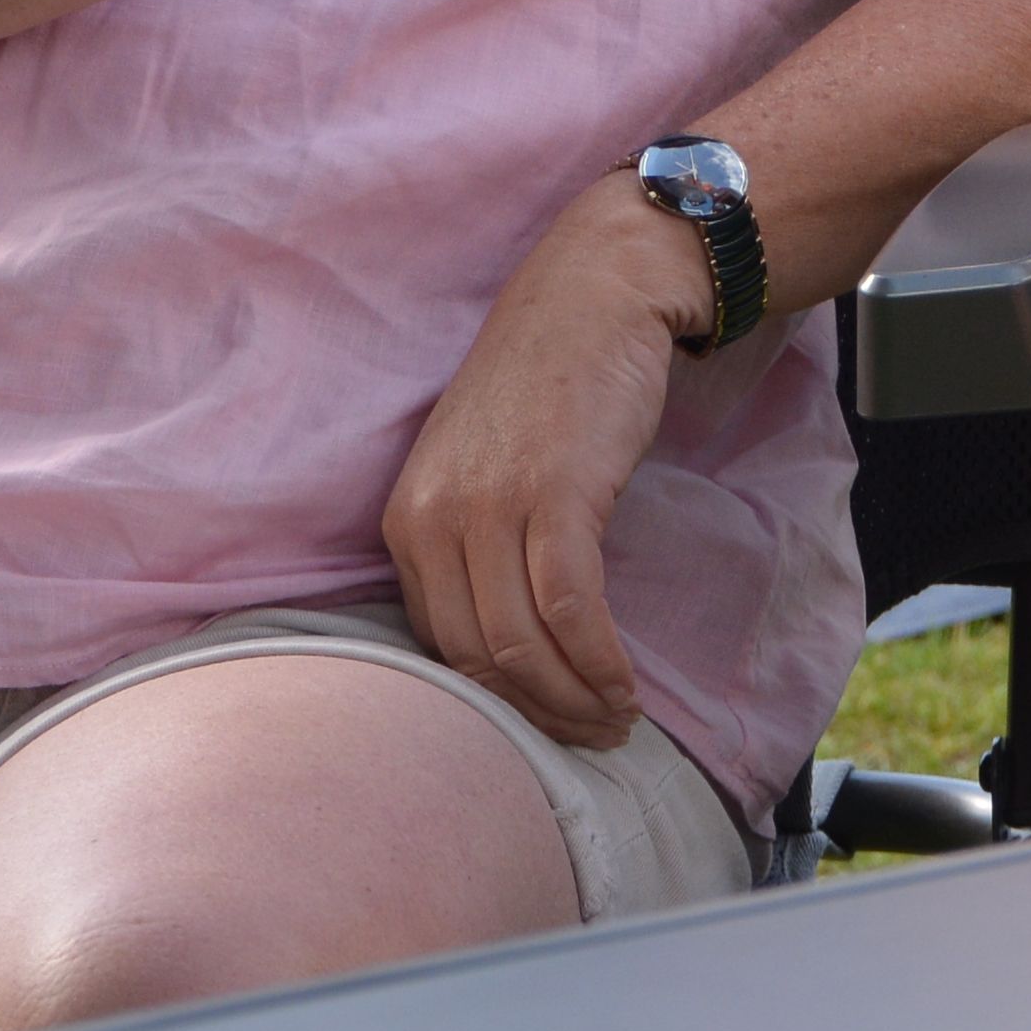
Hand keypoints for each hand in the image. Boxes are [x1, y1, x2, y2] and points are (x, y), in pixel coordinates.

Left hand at [384, 177, 709, 745]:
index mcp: (406, 519)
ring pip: (521, 646)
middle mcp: (433, 517)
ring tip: (615, 720)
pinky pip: (570, 612)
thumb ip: (478, 545)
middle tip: (591, 736)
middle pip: (476, 659)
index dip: (496, 700)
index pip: (437, 647)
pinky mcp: (554, 496)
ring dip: (574, 701)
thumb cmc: (550, 384)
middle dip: (537, 714)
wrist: (597, 294)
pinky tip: (624, 686)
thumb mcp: (484, 470)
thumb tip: (511, 645)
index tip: (546, 718)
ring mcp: (489, 506)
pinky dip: (599, 664)